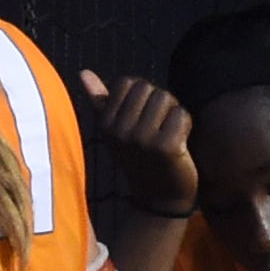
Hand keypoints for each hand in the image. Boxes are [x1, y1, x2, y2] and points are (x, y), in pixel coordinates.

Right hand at [78, 70, 198, 216]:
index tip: (142, 120)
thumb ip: (101, 100)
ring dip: (172, 114)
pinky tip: (179, 145)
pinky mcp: (167, 147)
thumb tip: (83, 72)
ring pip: (166, 98)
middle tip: (158, 129)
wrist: (159, 198)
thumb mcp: (116, 131)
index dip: (141, 97)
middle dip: (158, 103)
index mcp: (105, 124)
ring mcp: (143, 140)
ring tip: (167, 135)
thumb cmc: (140, 158)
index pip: (127, 83)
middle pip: (148, 88)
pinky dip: (186, 126)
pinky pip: (182, 115)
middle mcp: (120, 132)